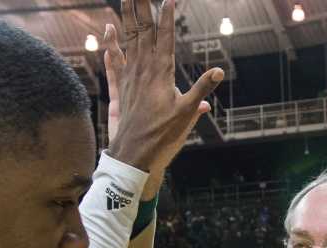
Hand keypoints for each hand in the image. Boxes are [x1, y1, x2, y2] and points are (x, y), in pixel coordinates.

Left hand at [103, 0, 223, 193]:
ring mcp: (131, 75)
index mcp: (161, 72)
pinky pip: (115, 58)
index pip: (165, 37)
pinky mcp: (122, 86)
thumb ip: (202, 89)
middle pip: (143, 30)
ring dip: (128, 16)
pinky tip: (108, 29)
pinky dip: (111, 42)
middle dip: (142, 7)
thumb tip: (218, 70)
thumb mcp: (187, 114)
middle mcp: (144, 68)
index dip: (167, 16)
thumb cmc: (164, 135)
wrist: (135, 154)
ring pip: (128, 38)